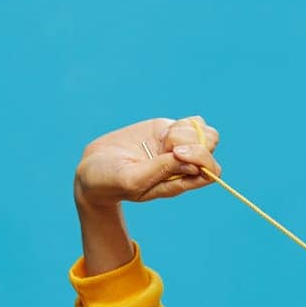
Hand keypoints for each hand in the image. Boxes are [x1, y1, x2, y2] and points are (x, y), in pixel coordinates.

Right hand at [74, 116, 221, 208]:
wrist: (94, 167)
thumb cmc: (112, 181)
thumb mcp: (134, 180)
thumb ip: (162, 171)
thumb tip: (193, 164)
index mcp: (180, 183)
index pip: (211, 171)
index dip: (200, 158)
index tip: (175, 153)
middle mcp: (184, 166)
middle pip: (211, 149)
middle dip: (195, 141)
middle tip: (169, 145)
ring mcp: (179, 147)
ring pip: (205, 133)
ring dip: (186, 131)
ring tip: (163, 140)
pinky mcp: (170, 131)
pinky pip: (193, 123)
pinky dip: (183, 123)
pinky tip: (163, 132)